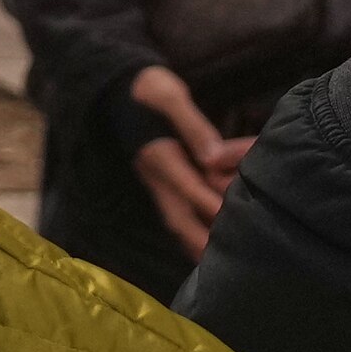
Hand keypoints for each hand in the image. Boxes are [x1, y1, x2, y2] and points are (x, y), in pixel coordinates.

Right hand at [128, 65, 248, 255]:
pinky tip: (205, 239)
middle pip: (179, 216)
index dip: (212, 206)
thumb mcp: (168, 95)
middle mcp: (157, 174)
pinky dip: (190, 228)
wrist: (115, 87)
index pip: (189, 187)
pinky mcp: (159, 178)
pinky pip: (175, 209)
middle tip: (226, 263)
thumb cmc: (147, 87)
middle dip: (201, 240)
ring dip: (195, 241)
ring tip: (218, 262)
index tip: (234, 224)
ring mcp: (155, 179)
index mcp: (160, 155)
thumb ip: (192, 125)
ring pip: (176, 218)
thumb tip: (213, 157)